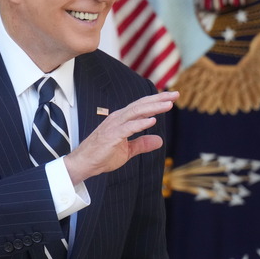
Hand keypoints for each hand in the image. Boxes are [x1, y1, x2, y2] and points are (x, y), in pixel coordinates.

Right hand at [63, 90, 178, 183]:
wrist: (84, 164)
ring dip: (153, 108)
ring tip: (168, 105)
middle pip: (141, 105)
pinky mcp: (111, 136)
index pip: (141, 107)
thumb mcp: (128, 150)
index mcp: (122, 119)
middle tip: (175, 95)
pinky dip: (140, 123)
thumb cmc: (102, 156)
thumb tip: (159, 141)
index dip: (156, 101)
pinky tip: (152, 120)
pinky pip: (128, 127)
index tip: (171, 98)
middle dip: (159, 99)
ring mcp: (114, 125)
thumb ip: (142, 144)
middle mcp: (118, 118)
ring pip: (136, 112)